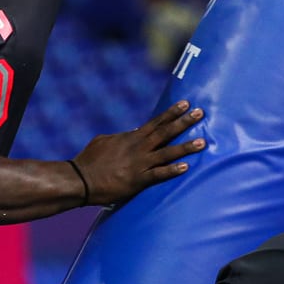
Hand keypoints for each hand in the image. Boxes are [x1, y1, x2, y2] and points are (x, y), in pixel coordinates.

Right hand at [72, 100, 205, 206]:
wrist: (81, 180)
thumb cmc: (89, 160)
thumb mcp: (104, 141)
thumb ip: (121, 136)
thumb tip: (133, 131)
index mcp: (131, 137)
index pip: (156, 122)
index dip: (171, 112)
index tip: (186, 103)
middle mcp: (139, 148)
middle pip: (165, 132)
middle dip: (184, 122)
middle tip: (200, 113)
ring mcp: (140, 164)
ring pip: (167, 152)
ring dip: (185, 146)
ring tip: (202, 142)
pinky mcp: (138, 180)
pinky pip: (159, 174)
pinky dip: (172, 170)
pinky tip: (186, 167)